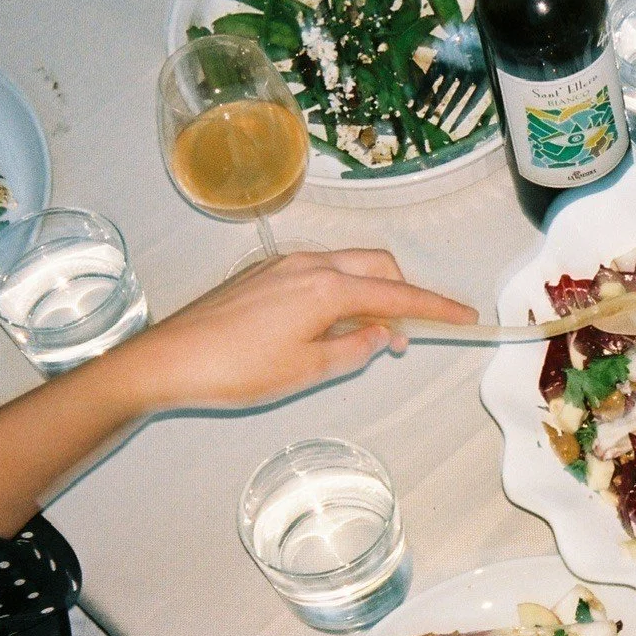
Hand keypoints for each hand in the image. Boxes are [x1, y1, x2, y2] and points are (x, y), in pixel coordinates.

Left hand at [94, 248, 476, 414]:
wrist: (168, 360)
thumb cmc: (237, 370)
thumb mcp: (306, 370)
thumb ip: (354, 349)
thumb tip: (384, 334)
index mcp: (327, 288)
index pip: (398, 296)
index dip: (436, 308)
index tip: (467, 318)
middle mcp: (310, 265)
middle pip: (377, 267)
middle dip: (404, 293)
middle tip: (410, 335)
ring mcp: (283, 266)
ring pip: (347, 266)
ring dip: (370, 293)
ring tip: (367, 336)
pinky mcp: (262, 274)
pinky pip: (318, 272)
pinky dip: (340, 291)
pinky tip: (327, 326)